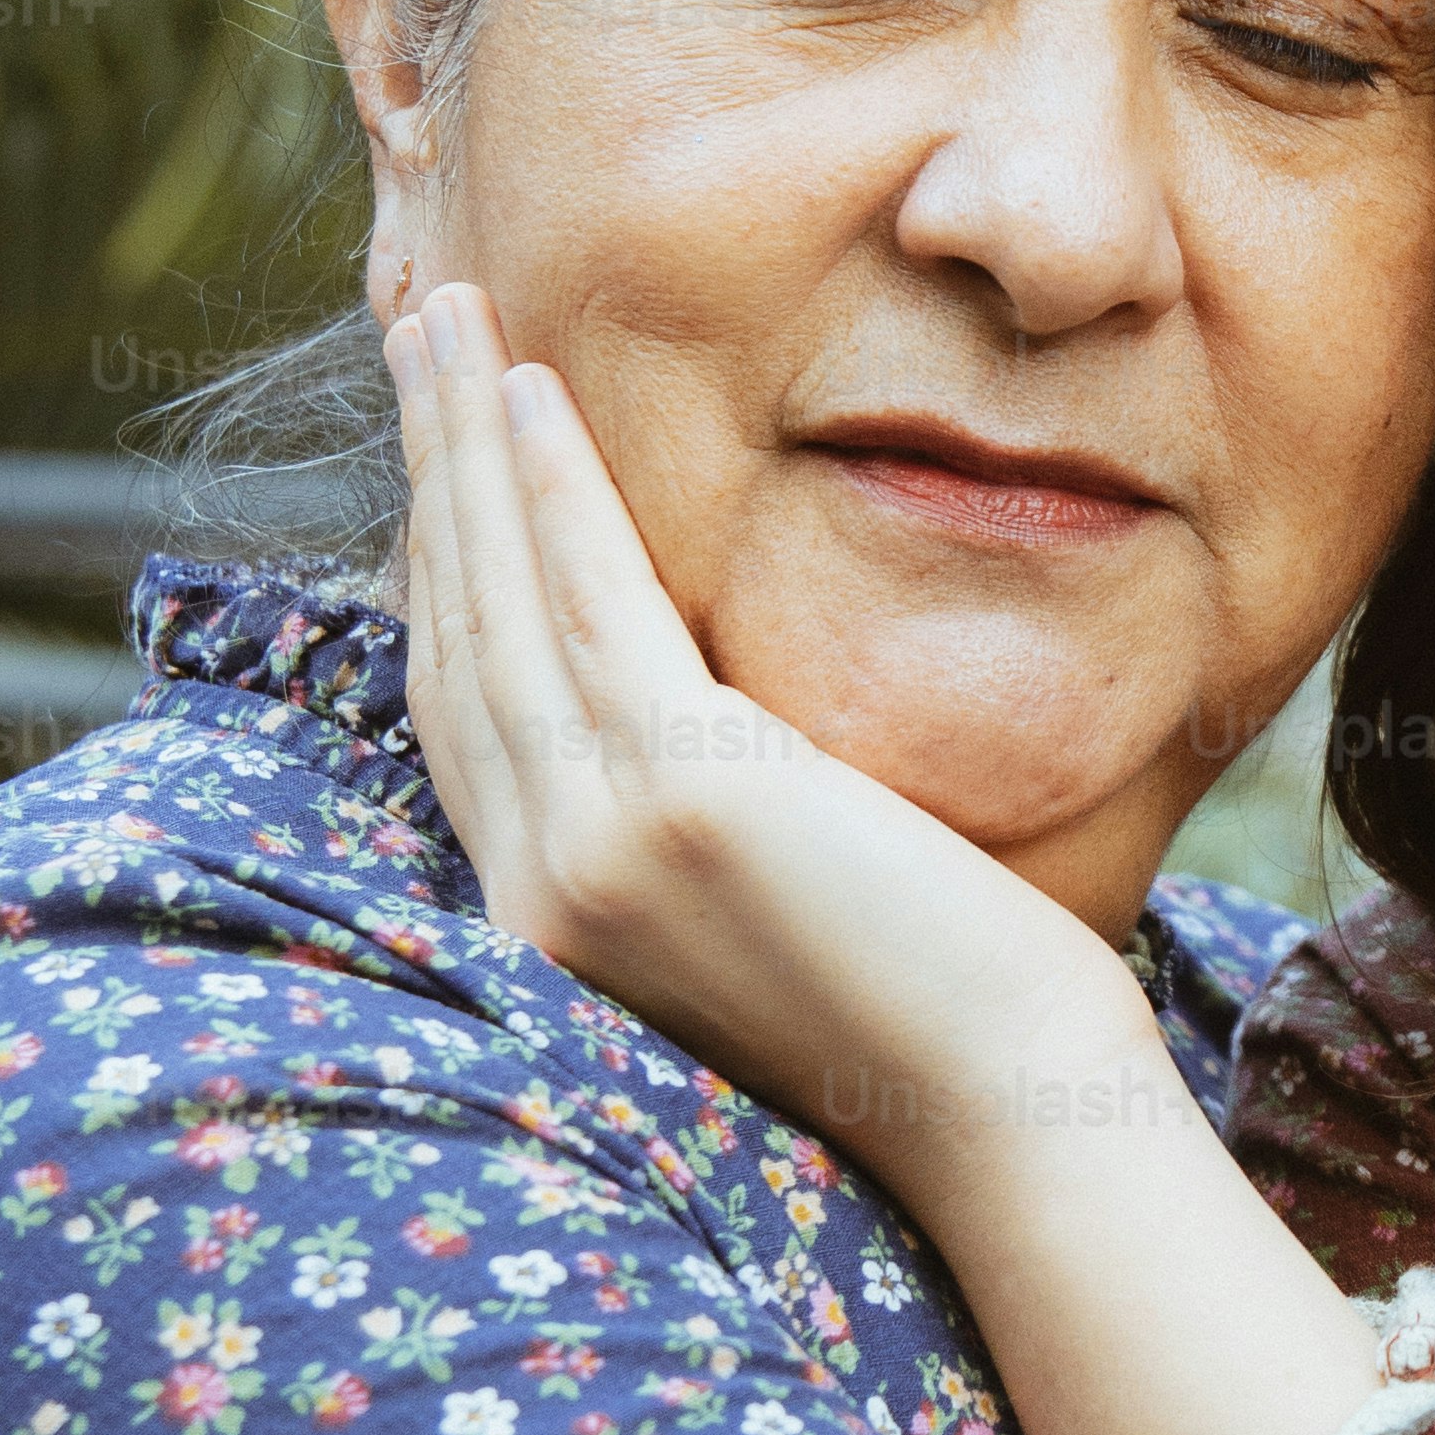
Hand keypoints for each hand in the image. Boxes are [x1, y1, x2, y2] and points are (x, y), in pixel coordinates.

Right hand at [387, 288, 1132, 1135]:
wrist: (1015, 1115)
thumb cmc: (940, 1012)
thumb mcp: (776, 899)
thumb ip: (705, 813)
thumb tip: (709, 706)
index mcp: (554, 923)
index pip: (465, 710)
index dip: (440, 563)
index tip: (440, 447)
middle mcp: (542, 895)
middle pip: (452, 637)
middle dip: (424, 473)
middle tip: (419, 331)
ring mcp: (595, 855)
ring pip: (498, 604)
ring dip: (463, 446)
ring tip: (452, 319)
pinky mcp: (680, 804)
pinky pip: (589, 610)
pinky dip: (550, 495)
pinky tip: (529, 399)